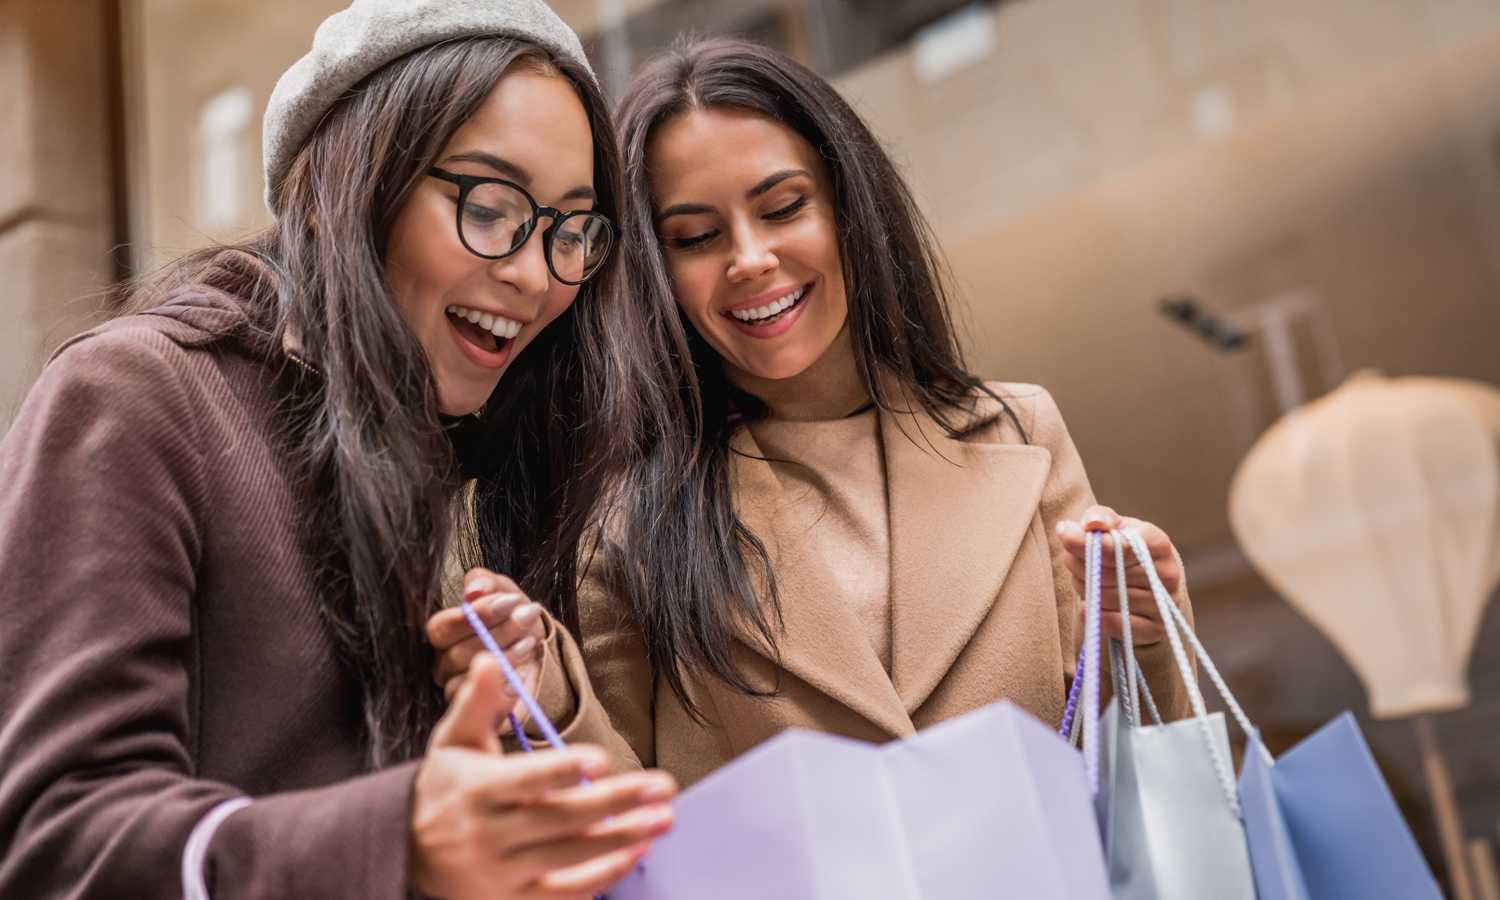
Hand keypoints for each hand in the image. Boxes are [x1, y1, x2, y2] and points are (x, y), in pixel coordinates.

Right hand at [410, 652, 677, 899]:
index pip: (526, 780)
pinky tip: (635, 854)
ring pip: (569, 858)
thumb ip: (476, 702)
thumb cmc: (443, 789)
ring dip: (621, 840)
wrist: (405, 853)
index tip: (600, 759)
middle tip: (662, 786)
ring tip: (663, 820)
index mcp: (478, 790)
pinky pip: (563, 894)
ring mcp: (502, 873)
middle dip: (616, 802)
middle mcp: (490, 834)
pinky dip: (601, 876)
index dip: (562, 770)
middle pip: (560, 819)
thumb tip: (491, 658)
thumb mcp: (452, 742)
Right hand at [429, 569, 545, 727]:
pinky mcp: (482, 716)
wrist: (539, 648)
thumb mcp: (504, 592)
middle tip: (527, 617)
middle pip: (455, 656)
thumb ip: (487, 584)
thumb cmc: (513, 617)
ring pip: (468, 684)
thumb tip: (474, 590)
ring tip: (529, 643)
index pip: (441, 628)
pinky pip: (485, 712)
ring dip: (504, 660)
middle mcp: (444, 667)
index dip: (475, 615)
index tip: (510, 601)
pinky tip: (521, 678)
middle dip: (497, 634)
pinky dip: (506, 693)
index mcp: (444, 636)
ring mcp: (461, 695)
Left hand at [1056, 505, 1181, 645]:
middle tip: (1074, 560)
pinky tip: (1091, 601)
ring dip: (1085, 589)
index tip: (1064, 534)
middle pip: (1105, 573)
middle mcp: (1166, 573)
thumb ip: (1100, 517)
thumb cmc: (1125, 548)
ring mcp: (1164, 604)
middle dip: (1080, 566)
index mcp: (1157, 542)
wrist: (1149, 580)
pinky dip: (1092, 613)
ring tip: (1087, 580)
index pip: (1117, 547)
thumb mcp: (1115, 526)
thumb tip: (1091, 523)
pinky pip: (1111, 623)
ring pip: (1105, 598)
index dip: (1085, 542)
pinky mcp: (1156, 629)